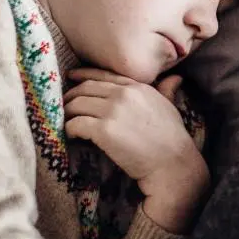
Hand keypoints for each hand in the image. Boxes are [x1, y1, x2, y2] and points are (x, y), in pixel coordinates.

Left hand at [64, 68, 210, 232]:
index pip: (103, 74)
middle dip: (71, 96)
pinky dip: (69, 129)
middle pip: (85, 89)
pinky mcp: (104, 130)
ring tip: (65, 122)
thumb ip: (167, 90)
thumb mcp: (170, 106)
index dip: (83, 75)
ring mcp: (112, 111)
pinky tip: (71, 136)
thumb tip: (176, 78)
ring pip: (76, 105)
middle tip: (63, 106)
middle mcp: (123, 94)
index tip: (71, 77)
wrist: (172, 163)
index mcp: (137, 87)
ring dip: (67, 113)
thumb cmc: (173, 137)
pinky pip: (75, 124)